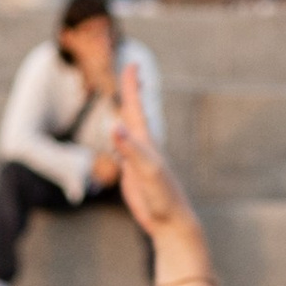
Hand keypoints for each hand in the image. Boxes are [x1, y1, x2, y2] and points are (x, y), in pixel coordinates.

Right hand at [113, 65, 198, 243]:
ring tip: (125, 98)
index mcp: (146, 142)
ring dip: (126, 112)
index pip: (136, 108)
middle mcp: (143, 147)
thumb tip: (114, 126)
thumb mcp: (147, 171)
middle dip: (131, 91)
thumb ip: (131, 150)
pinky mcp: (133, 174)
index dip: (132, 86)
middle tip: (130, 69)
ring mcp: (138, 160)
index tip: (132, 62)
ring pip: (129, 129)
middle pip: (134, 113)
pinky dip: (119, 136)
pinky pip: (124, 148)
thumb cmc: (163, 198)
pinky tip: (119, 135)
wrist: (171, 222)